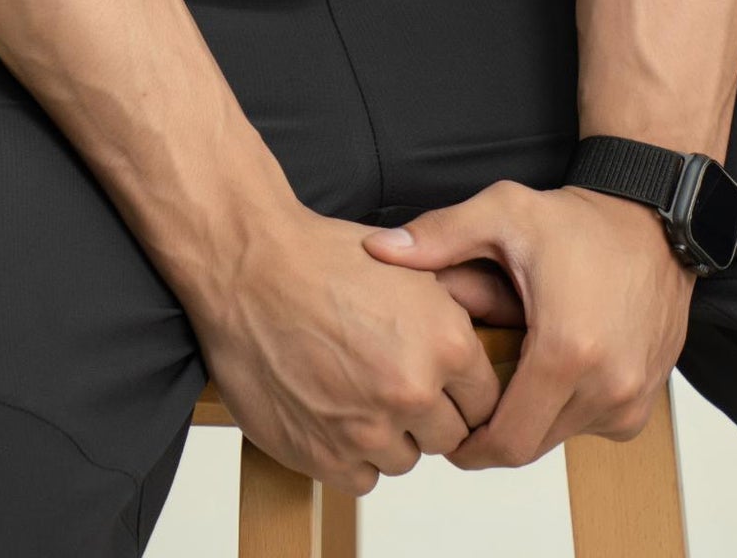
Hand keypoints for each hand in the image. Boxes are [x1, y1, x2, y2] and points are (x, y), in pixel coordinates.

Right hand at [183, 202, 503, 495]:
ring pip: (405, 458)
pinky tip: (334, 412)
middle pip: (448, 435)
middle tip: (393, 381)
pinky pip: (362, 478)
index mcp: (446, 341)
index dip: (461, 390)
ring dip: (388, 434)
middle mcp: (414, 390)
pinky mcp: (324, 455)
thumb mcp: (410, 267)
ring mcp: (368, 428)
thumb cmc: (322, 259)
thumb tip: (484, 338)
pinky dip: (351, 454)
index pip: (485, 401)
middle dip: (427, 412)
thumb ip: (454, 313)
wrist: (250, 269)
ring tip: (357, 391)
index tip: (442, 383)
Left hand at [362, 182, 693, 467]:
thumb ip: (438, 236)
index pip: (505, 442)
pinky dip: (566, 408)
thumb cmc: (579, 220)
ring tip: (512, 369)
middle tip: (470, 402)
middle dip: (495, 431)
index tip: (448, 427)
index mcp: (564, 353)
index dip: (468, 445)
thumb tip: (378, 250)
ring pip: (559, 437)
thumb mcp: (504, 213)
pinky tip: (551, 366)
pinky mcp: (642, 401)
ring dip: (531, 417)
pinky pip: (591, 425)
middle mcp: (605, 386)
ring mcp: (630, 398)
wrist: (652, 220)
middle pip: (530, 446)